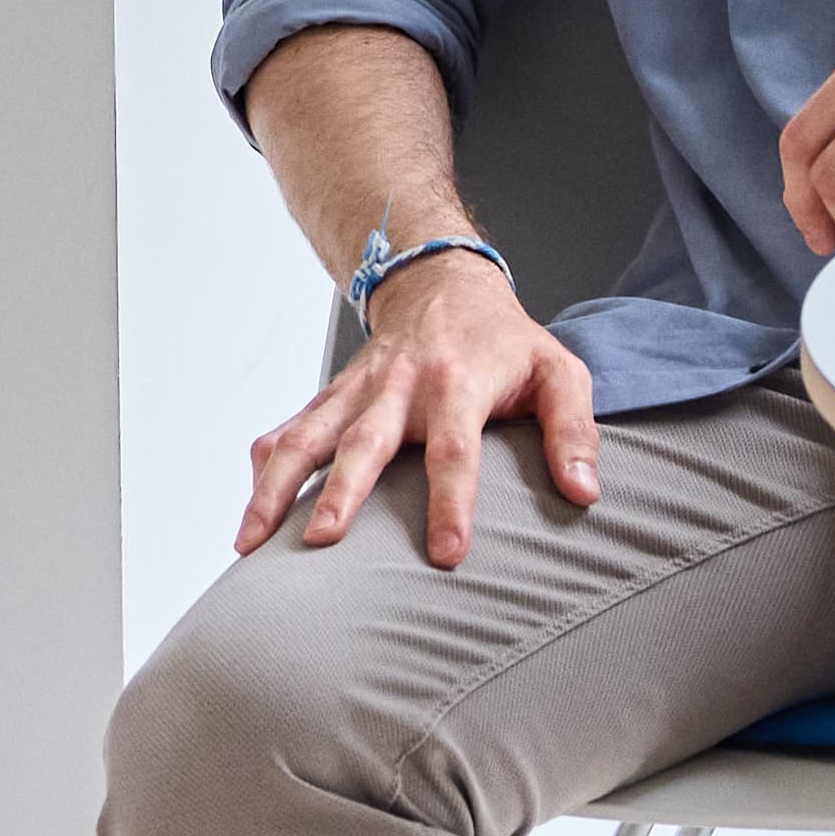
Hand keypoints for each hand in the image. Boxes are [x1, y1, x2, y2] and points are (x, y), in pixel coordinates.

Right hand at [237, 246, 600, 567]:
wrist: (440, 282)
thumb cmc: (504, 340)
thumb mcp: (559, 370)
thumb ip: (575, 430)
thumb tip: (584, 492)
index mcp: (457, 384)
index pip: (454, 450)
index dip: (451, 503)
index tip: (446, 554)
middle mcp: (399, 388)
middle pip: (364, 444)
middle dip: (340, 492)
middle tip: (321, 540)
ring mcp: (358, 392)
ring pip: (306, 438)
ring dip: (275, 487)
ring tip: (251, 541)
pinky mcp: (333, 397)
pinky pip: (289, 430)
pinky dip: (264, 466)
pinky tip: (250, 512)